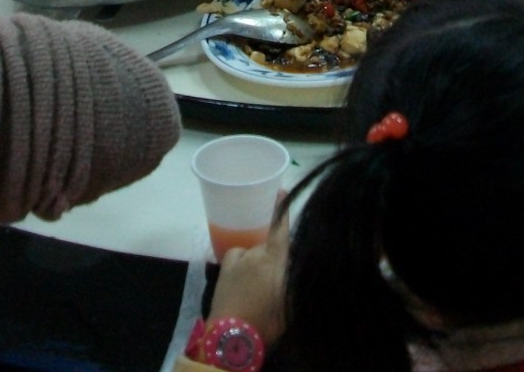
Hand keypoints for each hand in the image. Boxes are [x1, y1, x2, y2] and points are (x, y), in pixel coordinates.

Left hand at [208, 208, 290, 344]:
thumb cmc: (269, 321)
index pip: (281, 229)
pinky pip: (236, 257)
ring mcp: (238, 260)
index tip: (281, 189)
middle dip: (272, 257)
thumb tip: (300, 269)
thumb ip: (297, 279)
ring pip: (251, 253)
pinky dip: (240, 263)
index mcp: (276, 261)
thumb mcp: (293, 302)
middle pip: (267, 246)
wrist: (235, 335)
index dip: (282, 208)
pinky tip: (241, 280)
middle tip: (273, 281)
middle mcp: (257, 254)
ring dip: (255, 262)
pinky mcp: (224, 269)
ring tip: (256, 285)